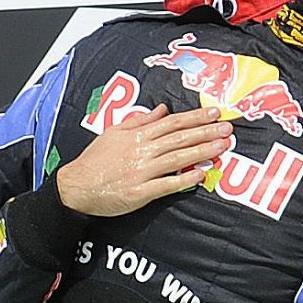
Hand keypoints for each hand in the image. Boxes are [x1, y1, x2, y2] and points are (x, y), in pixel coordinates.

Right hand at [56, 105, 232, 215]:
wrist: (75, 187)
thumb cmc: (94, 161)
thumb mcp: (113, 133)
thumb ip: (140, 121)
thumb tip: (162, 110)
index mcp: (136, 136)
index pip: (171, 123)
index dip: (195, 118)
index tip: (214, 114)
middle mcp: (141, 151)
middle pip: (179, 138)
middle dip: (205, 132)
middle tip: (227, 129)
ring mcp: (141, 172)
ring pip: (176, 159)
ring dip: (201, 151)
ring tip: (221, 146)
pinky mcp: (139, 192)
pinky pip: (165, 184)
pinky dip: (183, 179)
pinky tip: (200, 174)